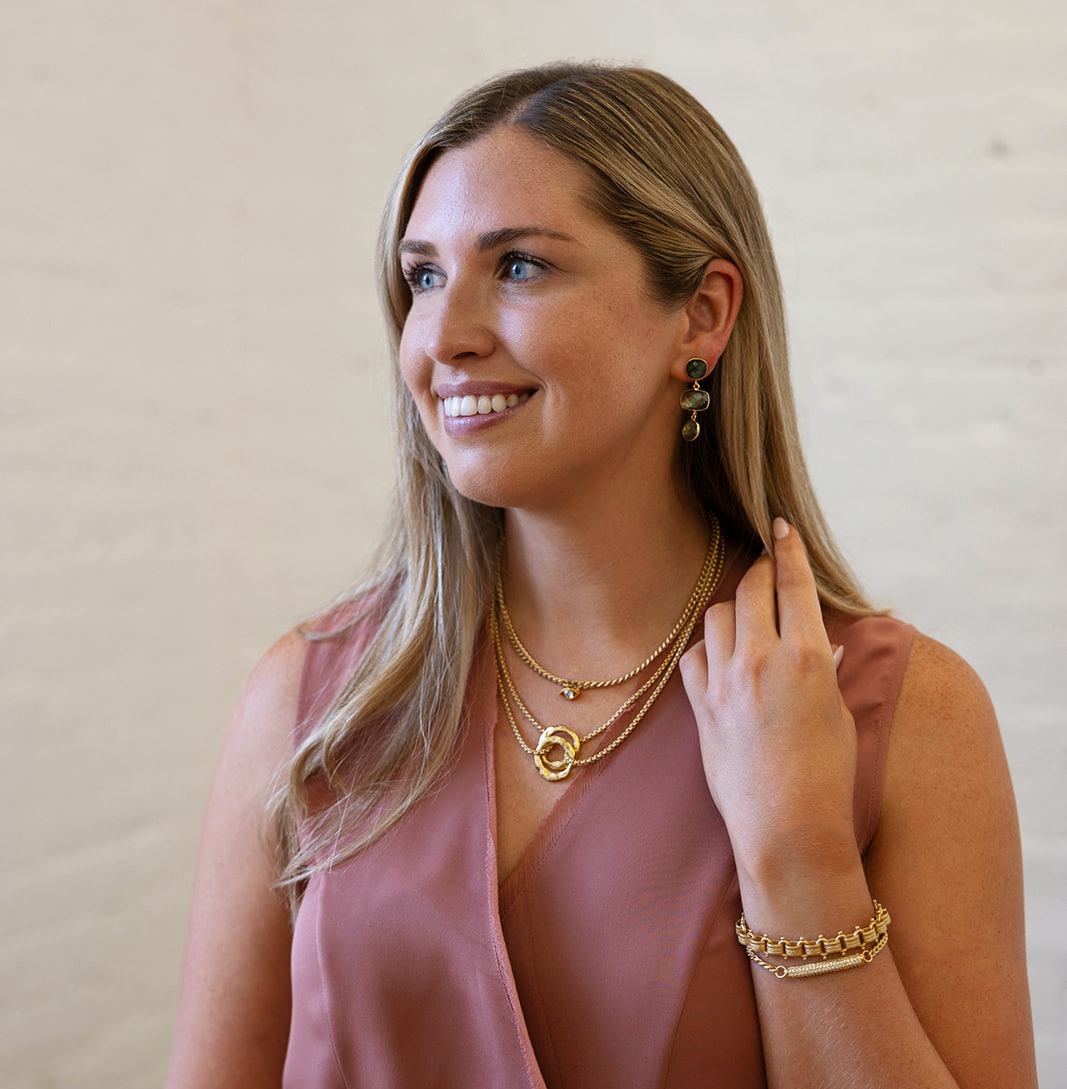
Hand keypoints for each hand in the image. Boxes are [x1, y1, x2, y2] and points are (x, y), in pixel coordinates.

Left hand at [679, 519, 858, 884]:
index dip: (786, 548)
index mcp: (808, 657)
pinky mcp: (700, 706)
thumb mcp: (839, 714)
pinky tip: (720, 656)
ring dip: (733, 608)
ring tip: (745, 617)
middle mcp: (762, 661)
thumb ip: (825, 669)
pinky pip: (694, 655)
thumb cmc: (828, 776)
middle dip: (758, 571)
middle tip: (764, 568)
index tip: (778, 525)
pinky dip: (707, 648)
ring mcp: (726, 683)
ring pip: (717, 616)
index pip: (793, 583)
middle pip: (751, 589)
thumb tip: (820, 641)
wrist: (788, 830)